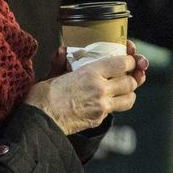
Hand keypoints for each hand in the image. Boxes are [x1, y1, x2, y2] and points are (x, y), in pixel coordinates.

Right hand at [24, 48, 147, 134]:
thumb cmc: (43, 97)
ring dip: (129, 93)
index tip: (130, 60)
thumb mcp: (53, 75)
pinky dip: (115, 105)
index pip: (123, 63)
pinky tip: (108, 101)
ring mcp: (102, 106)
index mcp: (91, 73)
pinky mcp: (98, 119)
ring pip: (129, 98)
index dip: (131, 61)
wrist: (39, 121)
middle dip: (132, 77)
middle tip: (128, 75)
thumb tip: (63, 52)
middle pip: (130, 81)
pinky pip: (115, 110)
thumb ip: (61, 62)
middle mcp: (100, 88)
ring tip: (123, 90)